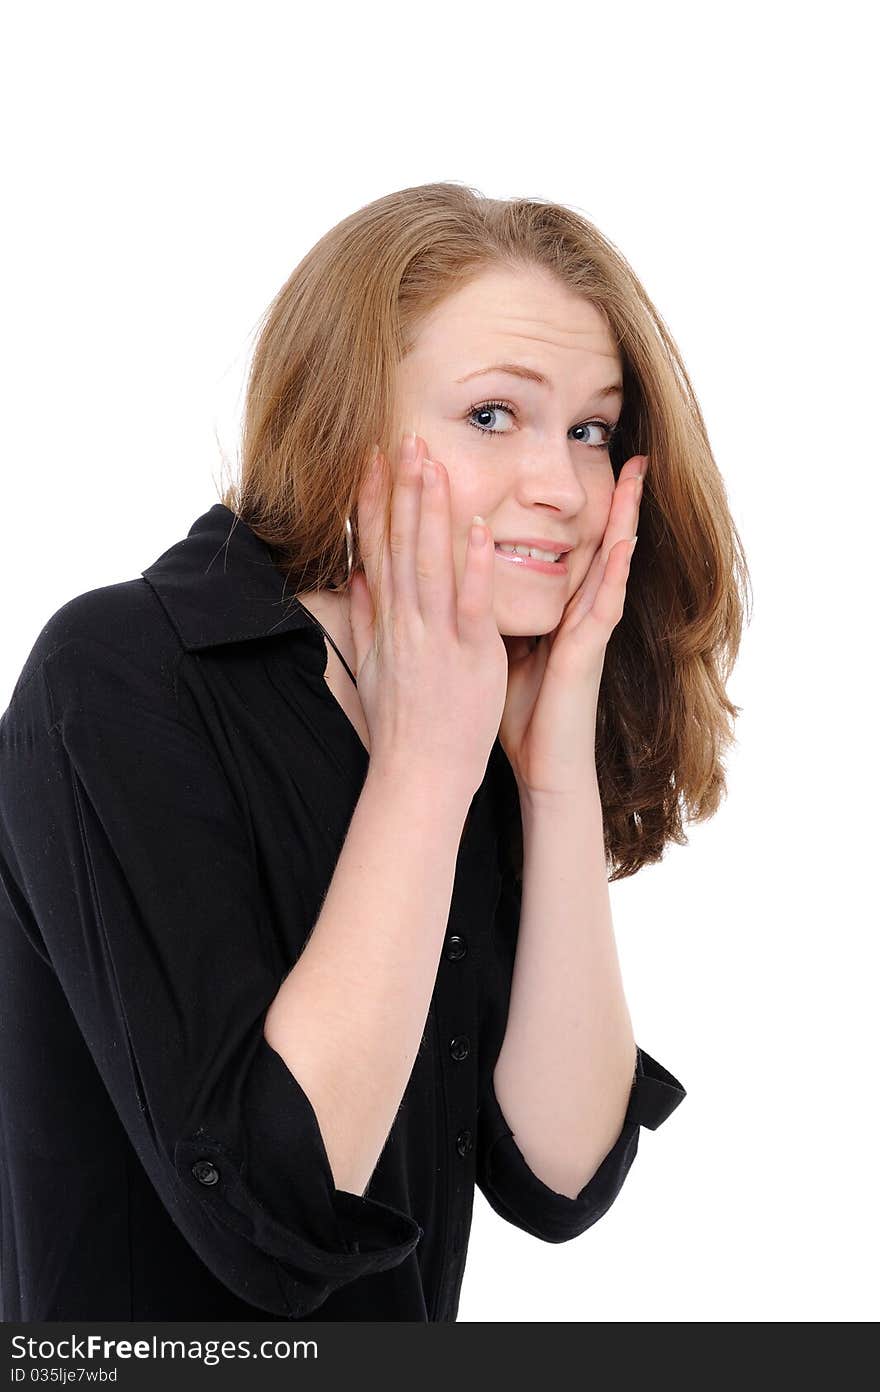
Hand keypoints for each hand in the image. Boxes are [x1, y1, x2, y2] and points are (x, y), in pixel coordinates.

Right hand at [348, 432, 508, 800]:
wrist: (419, 772)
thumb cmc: (401, 724)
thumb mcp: (372, 666)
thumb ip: (367, 618)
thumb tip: (357, 579)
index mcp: (388, 621)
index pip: (376, 548)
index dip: (373, 501)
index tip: (372, 459)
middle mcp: (406, 621)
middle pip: (401, 544)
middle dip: (402, 489)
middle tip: (406, 439)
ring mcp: (436, 636)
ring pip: (432, 561)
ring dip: (432, 510)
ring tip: (434, 464)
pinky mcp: (470, 654)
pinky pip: (471, 602)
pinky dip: (474, 563)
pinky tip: (479, 525)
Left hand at [499, 455, 647, 797]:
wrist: (541, 766)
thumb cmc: (520, 713)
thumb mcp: (502, 649)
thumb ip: (496, 614)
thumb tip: (467, 580)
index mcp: (558, 609)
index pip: (572, 547)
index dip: (580, 509)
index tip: (586, 467)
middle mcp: (579, 612)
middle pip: (599, 543)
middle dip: (614, 500)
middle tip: (631, 453)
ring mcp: (589, 630)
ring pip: (611, 563)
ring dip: (624, 520)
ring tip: (636, 477)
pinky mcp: (589, 652)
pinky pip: (605, 604)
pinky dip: (616, 572)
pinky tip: (626, 543)